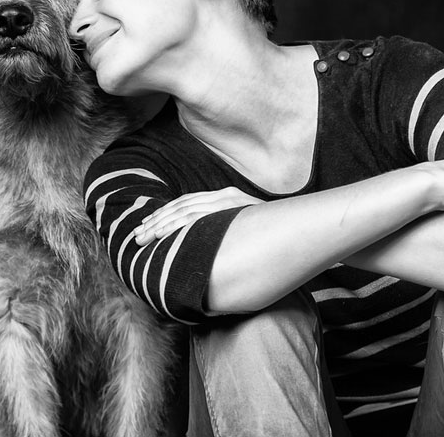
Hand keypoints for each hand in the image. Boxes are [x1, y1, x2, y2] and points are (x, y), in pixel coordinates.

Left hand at [134, 187, 264, 245]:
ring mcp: (228, 204)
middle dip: (156, 222)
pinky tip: (164, 238)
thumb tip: (212, 247)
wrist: (306, 224)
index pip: (186, 205)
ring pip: (186, 212)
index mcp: (225, 198)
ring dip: (162, 226)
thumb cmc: (277, 233)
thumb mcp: (248, 225)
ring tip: (145, 239)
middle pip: (181, 207)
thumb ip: (230, 229)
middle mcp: (224, 197)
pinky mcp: (233, 211)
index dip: (164, 216)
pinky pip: (199, 218)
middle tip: (138, 237)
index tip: (147, 229)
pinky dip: (179, 227)